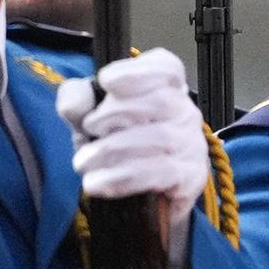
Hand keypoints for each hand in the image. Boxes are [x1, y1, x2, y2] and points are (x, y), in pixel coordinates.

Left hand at [56, 48, 208, 248]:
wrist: (138, 200)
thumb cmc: (118, 147)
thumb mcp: (89, 120)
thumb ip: (78, 102)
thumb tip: (76, 102)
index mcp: (166, 89)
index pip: (167, 69)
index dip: (139, 71)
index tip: (106, 81)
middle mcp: (185, 112)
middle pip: (162, 101)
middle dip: (117, 113)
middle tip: (89, 129)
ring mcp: (192, 145)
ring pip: (160, 138)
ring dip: (113, 149)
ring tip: (83, 162)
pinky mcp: (191, 177)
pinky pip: (160, 172)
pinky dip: (122, 177)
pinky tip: (97, 183)